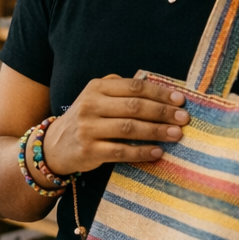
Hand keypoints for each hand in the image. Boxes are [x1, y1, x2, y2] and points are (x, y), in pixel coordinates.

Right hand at [41, 75, 188, 175]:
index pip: (134, 87)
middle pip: (134, 107)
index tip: (180, 100)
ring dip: (156, 131)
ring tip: (177, 134)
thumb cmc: (85, 119)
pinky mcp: (89, 150)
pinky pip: (120, 151)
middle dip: (163, 112)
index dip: (159, 93)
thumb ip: (119, 89)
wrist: (54, 146)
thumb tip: (156, 87)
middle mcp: (91, 105)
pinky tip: (157, 152)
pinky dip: (141, 152)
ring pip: (129, 128)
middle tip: (184, 118)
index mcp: (96, 88)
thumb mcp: (95, 97)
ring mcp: (88, 128)